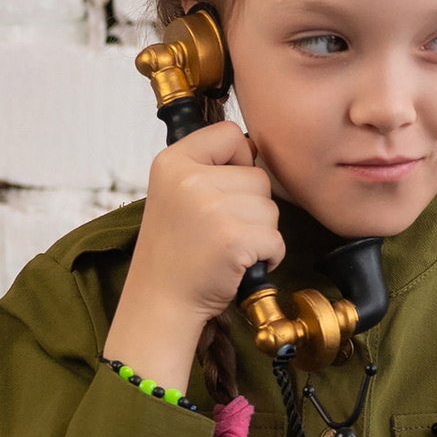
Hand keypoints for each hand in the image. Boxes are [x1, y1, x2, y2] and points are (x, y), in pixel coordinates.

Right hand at [105, 121, 283, 393]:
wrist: (160, 302)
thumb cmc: (175, 252)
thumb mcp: (176, 194)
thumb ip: (209, 168)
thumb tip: (255, 148)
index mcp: (171, 162)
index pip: (230, 134)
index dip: (239, 161)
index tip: (222, 190)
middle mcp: (189, 179)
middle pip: (259, 176)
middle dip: (251, 207)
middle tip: (219, 232)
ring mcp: (211, 208)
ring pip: (271, 208)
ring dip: (260, 233)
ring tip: (226, 249)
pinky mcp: (233, 238)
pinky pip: (276, 239)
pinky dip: (268, 256)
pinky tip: (239, 265)